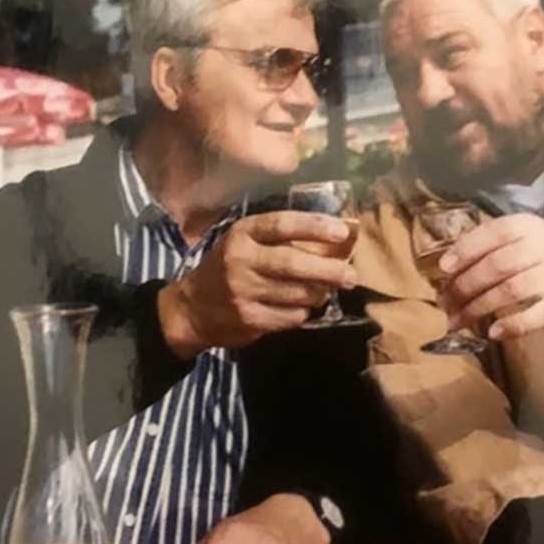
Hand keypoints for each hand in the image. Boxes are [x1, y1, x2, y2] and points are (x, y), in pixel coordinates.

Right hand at [159, 211, 356, 355]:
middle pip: (293, 263)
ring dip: (319, 293)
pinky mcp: (249, 318)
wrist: (191, 309)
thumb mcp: (244, 244)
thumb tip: (333, 241)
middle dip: (328, 269)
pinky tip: (301, 308)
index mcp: (242, 234)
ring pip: (297, 293)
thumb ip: (278, 240)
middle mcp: (240, 260)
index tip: (342, 231)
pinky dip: (303, 312)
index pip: (283, 224)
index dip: (315, 226)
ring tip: (326, 291)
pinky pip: (291, 316)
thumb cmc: (227, 268)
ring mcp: (243, 291)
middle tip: (351, 275)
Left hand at [437, 213, 543, 338]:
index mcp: (527, 226)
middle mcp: (543, 245)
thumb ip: (486, 249)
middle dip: (465, 286)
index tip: (443, 269)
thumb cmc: (538, 261)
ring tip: (457, 321)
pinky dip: (513, 324)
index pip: (493, 232)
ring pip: (511, 289)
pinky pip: (538, 314)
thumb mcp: (517, 244)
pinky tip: (493, 333)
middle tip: (445, 303)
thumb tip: (445, 267)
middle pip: (497, 265)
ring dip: (479, 308)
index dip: (466, 249)